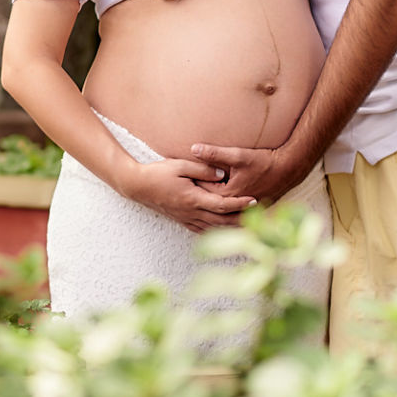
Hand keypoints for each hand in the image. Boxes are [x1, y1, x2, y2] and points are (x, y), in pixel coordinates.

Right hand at [122, 158, 256, 231]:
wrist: (137, 186)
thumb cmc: (158, 173)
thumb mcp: (180, 165)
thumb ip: (202, 169)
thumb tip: (222, 175)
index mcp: (193, 199)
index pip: (222, 204)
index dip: (240, 204)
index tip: (254, 200)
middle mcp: (191, 212)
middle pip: (222, 221)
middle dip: (242, 219)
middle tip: (259, 216)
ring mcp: (186, 218)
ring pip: (213, 228)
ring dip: (231, 228)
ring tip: (249, 224)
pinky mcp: (181, 220)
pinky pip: (202, 230)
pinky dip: (216, 231)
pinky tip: (224, 229)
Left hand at [188, 142, 311, 206]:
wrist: (289, 169)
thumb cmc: (265, 162)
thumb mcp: (239, 155)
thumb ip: (214, 153)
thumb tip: (193, 149)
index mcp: (228, 196)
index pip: (202, 192)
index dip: (191, 184)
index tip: (179, 177)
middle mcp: (235, 207)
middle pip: (209, 204)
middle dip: (197, 196)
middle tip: (181, 189)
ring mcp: (243, 211)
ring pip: (220, 212)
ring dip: (208, 207)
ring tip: (194, 200)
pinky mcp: (249, 210)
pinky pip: (231, 215)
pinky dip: (221, 213)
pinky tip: (213, 207)